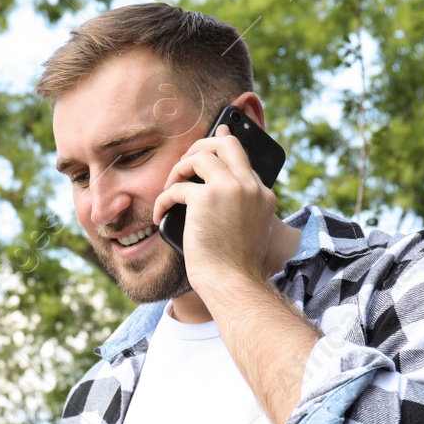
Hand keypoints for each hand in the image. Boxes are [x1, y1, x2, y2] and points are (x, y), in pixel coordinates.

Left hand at [150, 113, 276, 290]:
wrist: (233, 283)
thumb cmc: (234, 266)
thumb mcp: (248, 231)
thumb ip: (240, 208)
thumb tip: (212, 197)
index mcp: (263, 195)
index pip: (242, 160)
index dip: (224, 150)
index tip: (214, 139)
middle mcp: (250, 186)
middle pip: (227, 143)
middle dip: (202, 144)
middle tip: (185, 161)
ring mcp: (231, 189)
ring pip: (200, 156)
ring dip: (179, 168)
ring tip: (170, 187)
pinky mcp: (207, 198)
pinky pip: (177, 187)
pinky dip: (164, 199)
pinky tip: (160, 213)